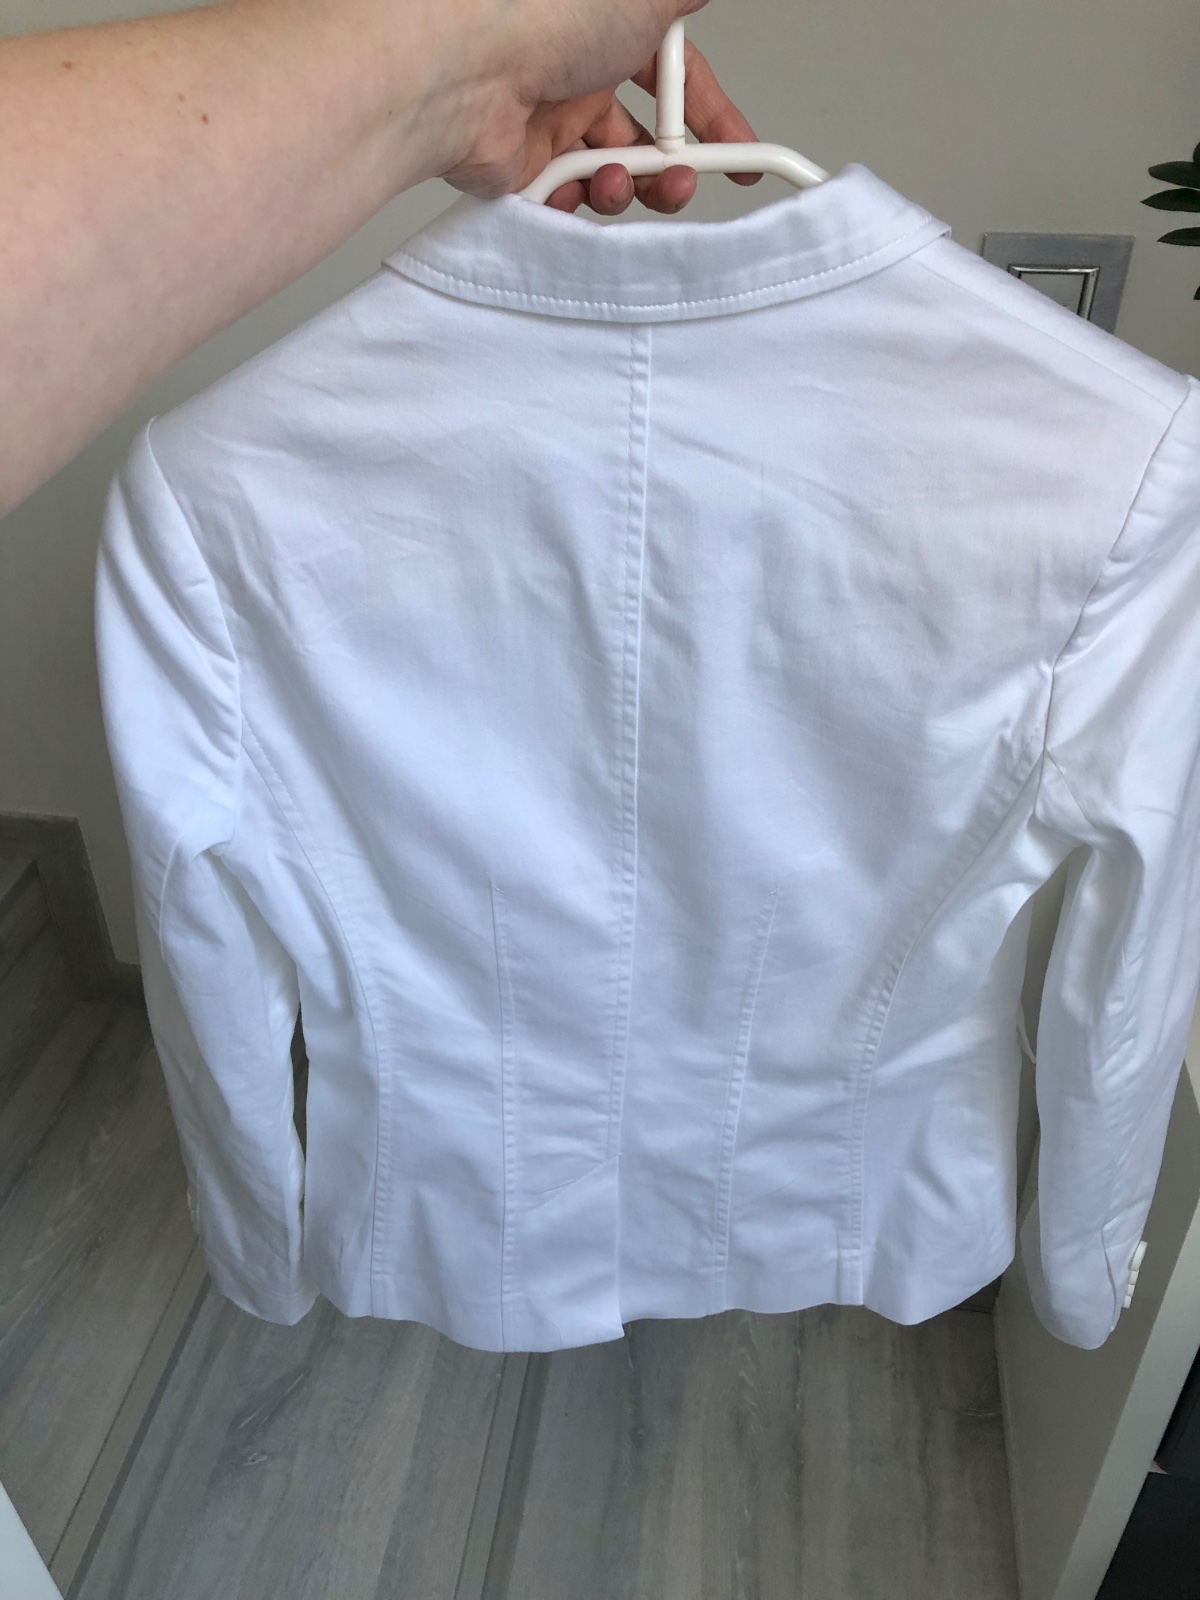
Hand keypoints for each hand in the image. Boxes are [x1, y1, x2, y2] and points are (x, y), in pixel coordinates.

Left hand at [437, 3, 761, 214]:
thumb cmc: (543, 13)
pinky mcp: (519, 166)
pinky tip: (575, 189)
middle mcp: (576, 74)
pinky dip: (578, 203)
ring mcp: (547, 122)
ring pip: (607, 173)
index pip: (673, 80)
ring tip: (616, 183)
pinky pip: (564, 199)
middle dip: (671, 169)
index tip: (740, 156)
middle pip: (642, 137)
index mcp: (607, 30)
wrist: (467, 66)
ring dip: (627, 188)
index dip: (712, 117)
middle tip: (679, 181)